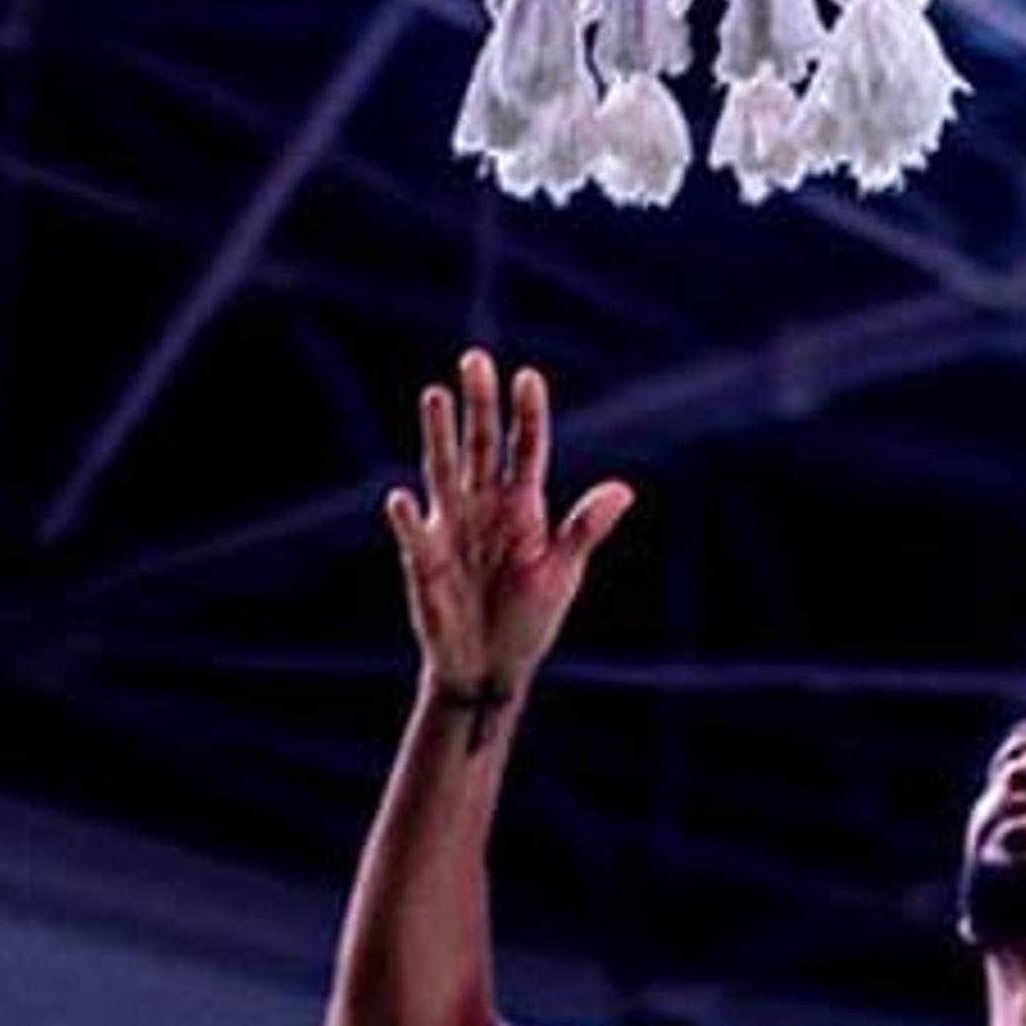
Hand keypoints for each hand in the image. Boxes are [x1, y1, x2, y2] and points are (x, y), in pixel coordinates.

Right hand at [384, 348, 633, 693]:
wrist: (491, 667)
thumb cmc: (530, 617)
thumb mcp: (562, 573)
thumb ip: (584, 529)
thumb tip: (623, 489)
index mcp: (523, 506)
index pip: (526, 449)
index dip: (527, 414)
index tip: (527, 376)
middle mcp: (484, 506)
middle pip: (479, 444)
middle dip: (478, 404)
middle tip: (475, 359)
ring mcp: (452, 529)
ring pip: (443, 471)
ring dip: (439, 435)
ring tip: (435, 394)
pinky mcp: (425, 561)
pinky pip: (415, 535)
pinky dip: (409, 519)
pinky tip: (402, 499)